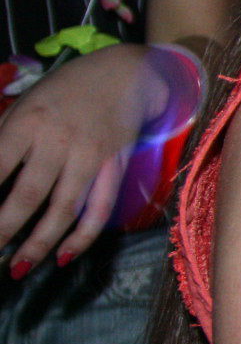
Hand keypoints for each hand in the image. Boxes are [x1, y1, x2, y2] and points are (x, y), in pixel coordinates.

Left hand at [0, 43, 167, 275]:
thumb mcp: (24, 105)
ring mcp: (89, 157)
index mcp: (28, 122)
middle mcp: (58, 141)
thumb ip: (1, 138)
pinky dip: (82, 236)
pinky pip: (99, 208)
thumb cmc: (63, 91)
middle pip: (27, 194)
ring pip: (63, 209)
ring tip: (18, 269)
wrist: (126, 74)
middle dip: (3, 229)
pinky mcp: (113, 167)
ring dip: (39, 243)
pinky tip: (63, 257)